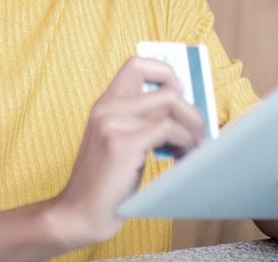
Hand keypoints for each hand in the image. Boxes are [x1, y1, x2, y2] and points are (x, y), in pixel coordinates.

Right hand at [49, 57, 204, 247]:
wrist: (79, 213)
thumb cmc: (105, 183)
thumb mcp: (118, 142)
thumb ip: (139, 122)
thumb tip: (181, 110)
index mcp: (104, 104)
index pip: (137, 64)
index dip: (165, 71)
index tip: (180, 92)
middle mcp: (106, 107)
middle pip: (166, 87)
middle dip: (191, 110)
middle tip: (197, 132)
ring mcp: (113, 122)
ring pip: (172, 105)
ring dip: (192, 127)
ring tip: (192, 148)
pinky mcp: (122, 143)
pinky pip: (168, 129)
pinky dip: (185, 143)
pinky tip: (183, 157)